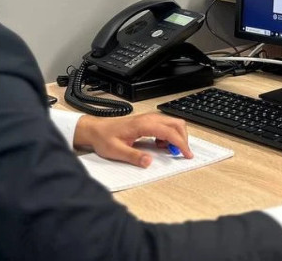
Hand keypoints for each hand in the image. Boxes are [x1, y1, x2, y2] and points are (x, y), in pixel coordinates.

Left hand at [73, 113, 191, 167]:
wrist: (95, 130)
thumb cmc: (104, 138)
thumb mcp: (117, 151)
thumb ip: (134, 156)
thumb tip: (149, 162)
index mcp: (143, 124)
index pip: (170, 132)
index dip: (181, 143)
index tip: (187, 154)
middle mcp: (148, 118)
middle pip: (176, 123)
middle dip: (182, 138)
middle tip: (181, 153)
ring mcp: (148, 119)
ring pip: (172, 123)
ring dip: (176, 136)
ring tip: (168, 150)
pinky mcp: (146, 121)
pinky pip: (165, 125)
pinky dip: (169, 135)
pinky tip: (160, 145)